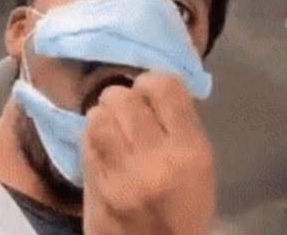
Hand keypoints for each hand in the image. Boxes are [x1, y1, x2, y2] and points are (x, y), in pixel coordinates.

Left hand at [82, 71, 214, 234]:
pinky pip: (86, 136)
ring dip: (105, 112)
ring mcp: (120, 171)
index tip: (150, 89)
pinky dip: (93, 131)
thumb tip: (153, 85)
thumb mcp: (199, 164)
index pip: (164, 87)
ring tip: (114, 123)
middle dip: (125, 96)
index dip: (153, 80)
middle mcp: (154, 157)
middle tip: (129, 108)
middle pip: (125, 97)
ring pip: (99, 114)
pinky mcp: (95, 181)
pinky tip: (103, 139)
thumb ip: (179, 122)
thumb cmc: (184, 206)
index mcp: (189, 150)